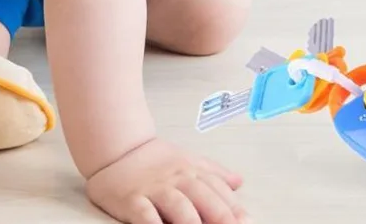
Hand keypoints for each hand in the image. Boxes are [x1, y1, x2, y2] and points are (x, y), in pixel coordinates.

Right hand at [85, 139, 250, 223]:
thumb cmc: (157, 160)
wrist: (120, 148)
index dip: (233, 206)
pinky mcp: (131, 200)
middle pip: (203, 197)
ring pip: (178, 206)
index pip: (218, 189)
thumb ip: (214, 173)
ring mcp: (154, 189)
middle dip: (220, 215)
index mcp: (193, 171)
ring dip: (192, 222)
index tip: (245, 220)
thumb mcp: (189, 160)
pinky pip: (144, 215)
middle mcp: (177, 179)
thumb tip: (239, 182)